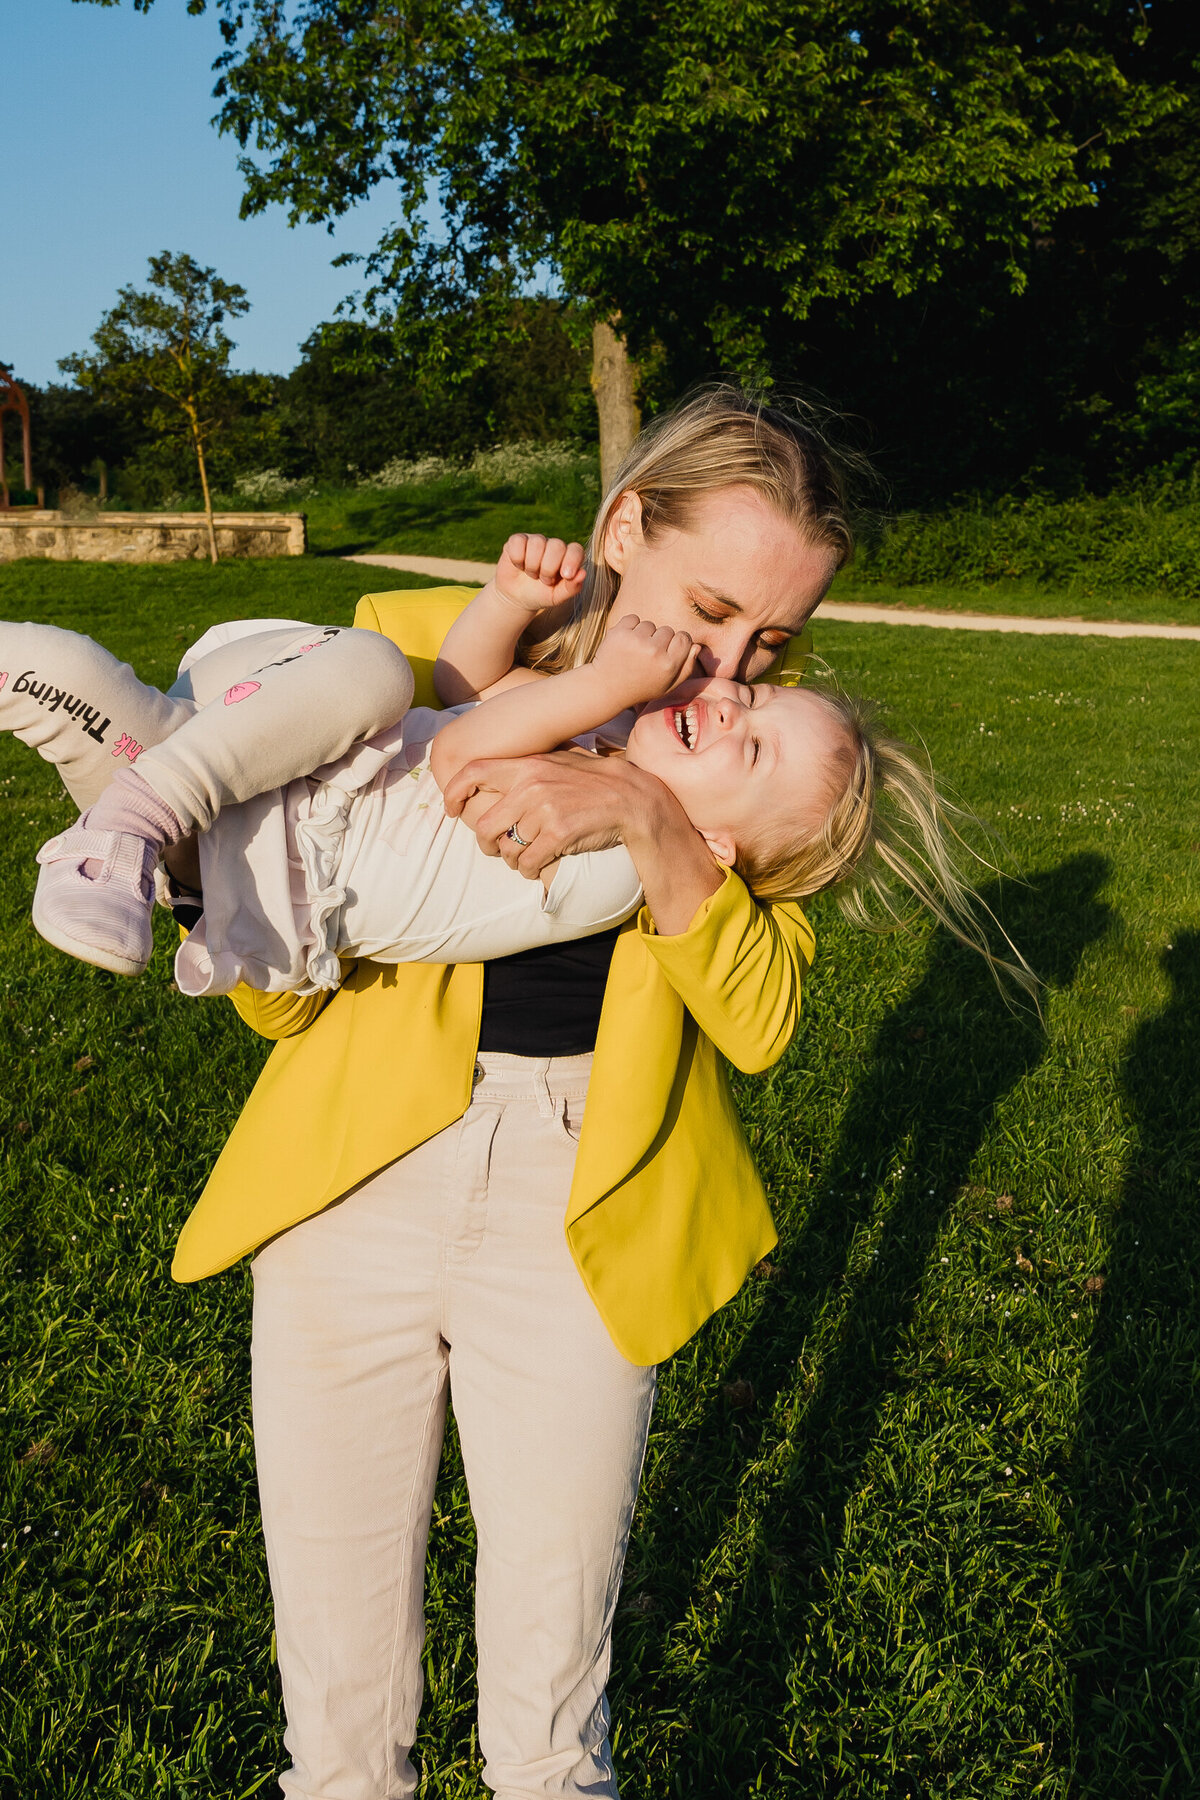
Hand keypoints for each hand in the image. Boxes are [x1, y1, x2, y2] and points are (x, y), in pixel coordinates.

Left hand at [442, 749, 673, 876]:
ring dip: (513, 861)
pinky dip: (529, 871)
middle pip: (484, 827)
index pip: (474, 772)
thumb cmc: (591, 780)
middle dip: (487, 845)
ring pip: (507, 849)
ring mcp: (544, 811)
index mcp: (526, 765)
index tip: (450, 809)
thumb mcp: (556, 762)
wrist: (630, 798)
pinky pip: (528, 863)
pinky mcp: (559, 834)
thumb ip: (524, 769)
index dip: (453, 792)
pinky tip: (538, 867)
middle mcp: (530, 786)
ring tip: (526, 858)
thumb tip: (487, 778)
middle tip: (496, 849)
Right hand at [494, 533, 585, 614]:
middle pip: (557, 545)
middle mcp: (554, 546)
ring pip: (537, 543)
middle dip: (549, 568)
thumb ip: (572, 587)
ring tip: (532, 574)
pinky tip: (519, 566)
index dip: (572, 560)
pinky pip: (518, 542)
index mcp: (568, 557)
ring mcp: (536, 540)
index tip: (566, 575)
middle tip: (545, 581)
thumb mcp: (557, 597)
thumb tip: (583, 573)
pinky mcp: (517, 540)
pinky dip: (518, 558)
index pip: (575, 549)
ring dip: (532, 565)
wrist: (517, 597)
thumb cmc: (541, 595)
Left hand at [591, 614, 703, 707]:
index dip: (677, 643)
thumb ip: (687, 668)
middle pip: (667, 630)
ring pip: (650, 624)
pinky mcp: (619, 632)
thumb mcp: (668, 686)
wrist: (607, 687)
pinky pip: (633, 619)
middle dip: (660, 639)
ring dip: (644, 634)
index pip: (684, 638)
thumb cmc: (641, 687)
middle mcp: (654, 651)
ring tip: (636, 651)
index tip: (668, 650)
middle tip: (648, 655)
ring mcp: (636, 641)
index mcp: (669, 664)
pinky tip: (626, 643)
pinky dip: (630, 627)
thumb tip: (696, 646)